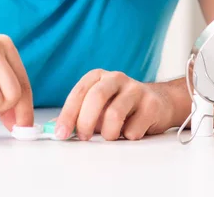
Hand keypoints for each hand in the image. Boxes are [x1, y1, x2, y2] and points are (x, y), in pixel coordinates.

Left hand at [53, 69, 174, 140]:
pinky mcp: (152, 104)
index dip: (68, 114)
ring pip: (115, 114)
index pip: (79, 92)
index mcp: (98, 76)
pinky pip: (133, 129)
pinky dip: (127, 137)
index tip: (61, 134)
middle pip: (97, 97)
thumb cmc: (122, 107)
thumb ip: (77, 116)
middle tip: (84, 138)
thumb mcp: (98, 107)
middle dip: (86, 122)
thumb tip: (54, 129)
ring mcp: (136, 89)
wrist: (160, 103)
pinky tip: (131, 132)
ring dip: (108, 133)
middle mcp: (117, 78)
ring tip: (111, 136)